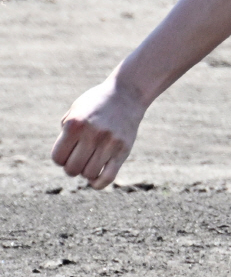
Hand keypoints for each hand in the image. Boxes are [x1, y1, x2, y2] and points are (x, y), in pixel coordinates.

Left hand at [51, 75, 145, 189]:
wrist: (127, 93)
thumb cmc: (97, 103)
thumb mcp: (76, 110)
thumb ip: (65, 132)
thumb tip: (62, 159)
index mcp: (75, 123)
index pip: (58, 158)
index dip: (61, 157)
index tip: (69, 150)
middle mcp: (92, 133)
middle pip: (71, 169)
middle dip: (73, 166)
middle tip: (81, 155)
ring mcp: (109, 142)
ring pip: (88, 174)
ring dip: (86, 171)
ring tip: (91, 159)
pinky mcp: (123, 150)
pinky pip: (107, 177)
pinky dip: (98, 183)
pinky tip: (96, 178)